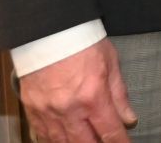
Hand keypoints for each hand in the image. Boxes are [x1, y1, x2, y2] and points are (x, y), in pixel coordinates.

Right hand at [17, 39, 135, 142]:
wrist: (48, 30)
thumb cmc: (82, 42)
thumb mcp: (110, 63)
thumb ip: (119, 95)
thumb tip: (129, 118)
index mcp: (93, 96)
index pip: (110, 131)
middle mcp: (69, 109)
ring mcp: (48, 111)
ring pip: (61, 142)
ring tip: (85, 141)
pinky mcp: (31, 108)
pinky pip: (42, 134)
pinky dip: (53, 140)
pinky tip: (62, 140)